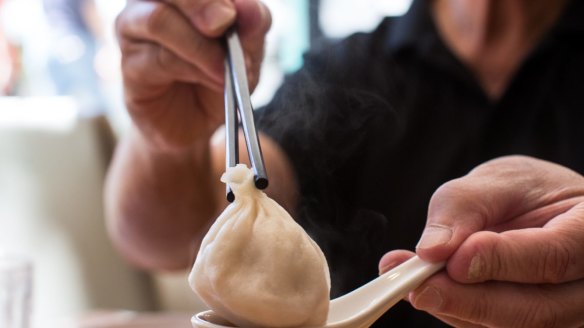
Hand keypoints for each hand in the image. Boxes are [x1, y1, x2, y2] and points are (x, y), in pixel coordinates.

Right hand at [116, 0, 270, 150]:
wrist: (197, 123)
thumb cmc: (218, 78)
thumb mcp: (249, 53)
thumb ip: (252, 27)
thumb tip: (249, 7)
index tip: (235, 12)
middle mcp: (152, 1)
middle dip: (200, 2)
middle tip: (225, 22)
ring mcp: (134, 29)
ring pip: (157, 18)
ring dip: (199, 45)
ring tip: (225, 68)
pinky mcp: (130, 64)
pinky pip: (158, 58)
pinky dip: (193, 69)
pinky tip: (215, 79)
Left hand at [379, 155, 583, 326]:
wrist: (539, 211)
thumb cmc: (526, 193)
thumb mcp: (498, 180)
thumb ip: (465, 207)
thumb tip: (432, 249)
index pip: (555, 254)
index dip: (504, 261)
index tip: (456, 259)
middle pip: (536, 307)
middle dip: (470, 300)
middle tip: (419, 286)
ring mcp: (564, 311)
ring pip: (511, 325)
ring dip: (454, 307)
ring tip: (407, 280)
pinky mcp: (531, 322)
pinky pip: (491, 327)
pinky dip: (453, 309)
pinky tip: (421, 285)